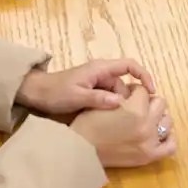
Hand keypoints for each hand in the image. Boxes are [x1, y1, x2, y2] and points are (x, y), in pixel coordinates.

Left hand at [17, 58, 156, 114]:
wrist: (36, 94)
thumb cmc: (55, 92)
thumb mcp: (76, 97)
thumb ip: (98, 99)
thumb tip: (120, 101)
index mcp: (100, 68)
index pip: (129, 65)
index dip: (144, 75)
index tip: (152, 91)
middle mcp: (101, 73)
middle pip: (125, 84)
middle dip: (129, 100)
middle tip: (130, 118)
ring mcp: (97, 83)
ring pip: (117, 94)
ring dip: (118, 106)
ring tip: (116, 122)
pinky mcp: (92, 92)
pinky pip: (108, 99)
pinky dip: (110, 108)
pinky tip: (108, 121)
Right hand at [70, 83, 176, 167]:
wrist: (81, 151)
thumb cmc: (87, 125)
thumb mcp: (103, 102)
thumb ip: (122, 95)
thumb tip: (133, 92)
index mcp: (135, 108)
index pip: (143, 91)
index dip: (134, 91)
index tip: (128, 96)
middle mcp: (147, 123)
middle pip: (160, 103)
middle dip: (148, 102)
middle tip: (138, 107)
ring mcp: (150, 141)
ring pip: (167, 121)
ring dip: (158, 118)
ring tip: (147, 120)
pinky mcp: (149, 156)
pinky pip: (170, 146)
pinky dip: (168, 138)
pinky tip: (159, 135)